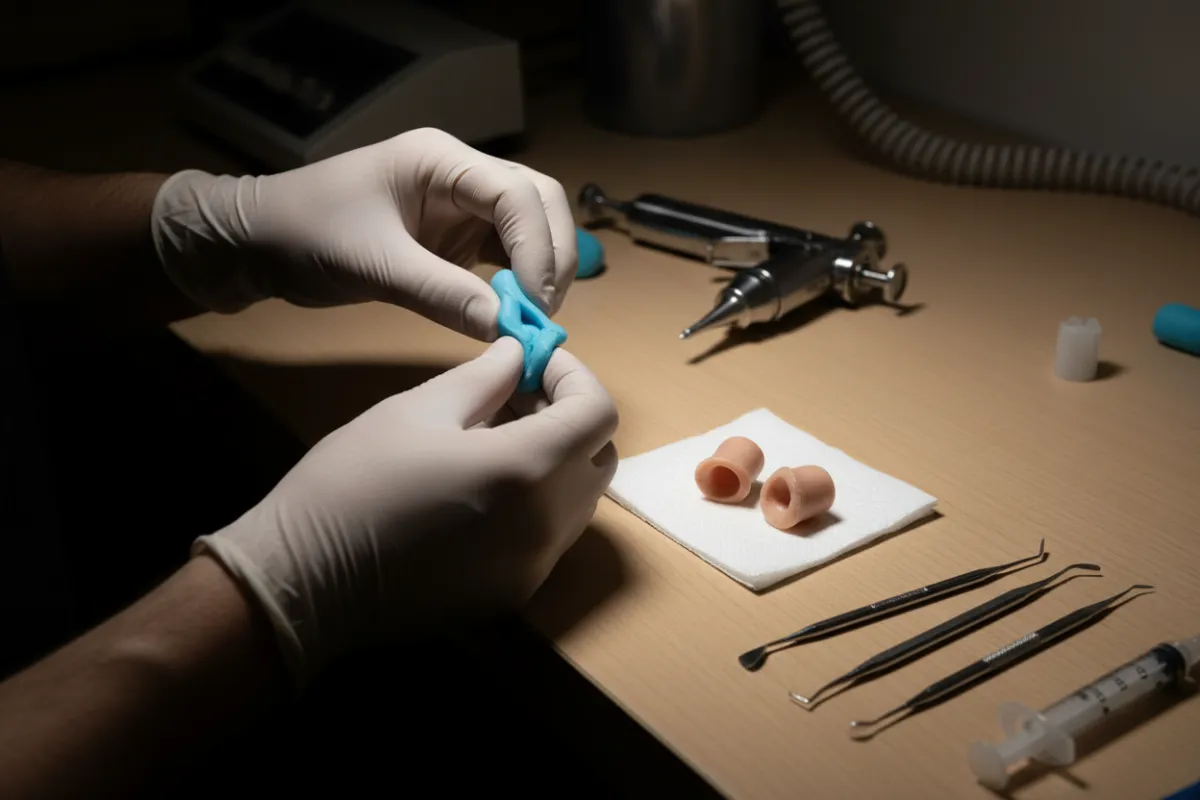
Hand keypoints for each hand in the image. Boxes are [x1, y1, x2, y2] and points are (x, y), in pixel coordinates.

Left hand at [151, 129, 577, 338]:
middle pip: (539, 203)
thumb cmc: (304, 233)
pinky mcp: (455, 236)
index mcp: (441, 159)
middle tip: (541, 313)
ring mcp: (460, 204)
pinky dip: (517, 281)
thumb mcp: (371, 265)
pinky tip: (510, 312)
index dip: (537, 249)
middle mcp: (460, 174)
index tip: (530, 304)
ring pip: (530, 228)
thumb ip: (440, 293)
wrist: (259, 240)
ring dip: (541, 271)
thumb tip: (504, 326)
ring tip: (529, 318)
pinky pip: (504, 253)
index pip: (517, 194)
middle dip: (552, 256)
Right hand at [194, 337, 617, 684]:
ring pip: (579, 503)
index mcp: (528, 468)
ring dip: (556, 463)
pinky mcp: (512, 597)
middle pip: (599, 459)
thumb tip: (521, 353)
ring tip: (495, 443)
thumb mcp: (420, 409)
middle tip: (516, 399)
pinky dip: (535, 507)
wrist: (305, 579)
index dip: (574, 378)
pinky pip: (548, 540)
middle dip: (570, 420)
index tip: (534, 363)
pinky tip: (481, 494)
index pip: (598, 413)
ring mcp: (534, 568)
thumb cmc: (355, 479)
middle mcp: (548, 525)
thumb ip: (487, 378)